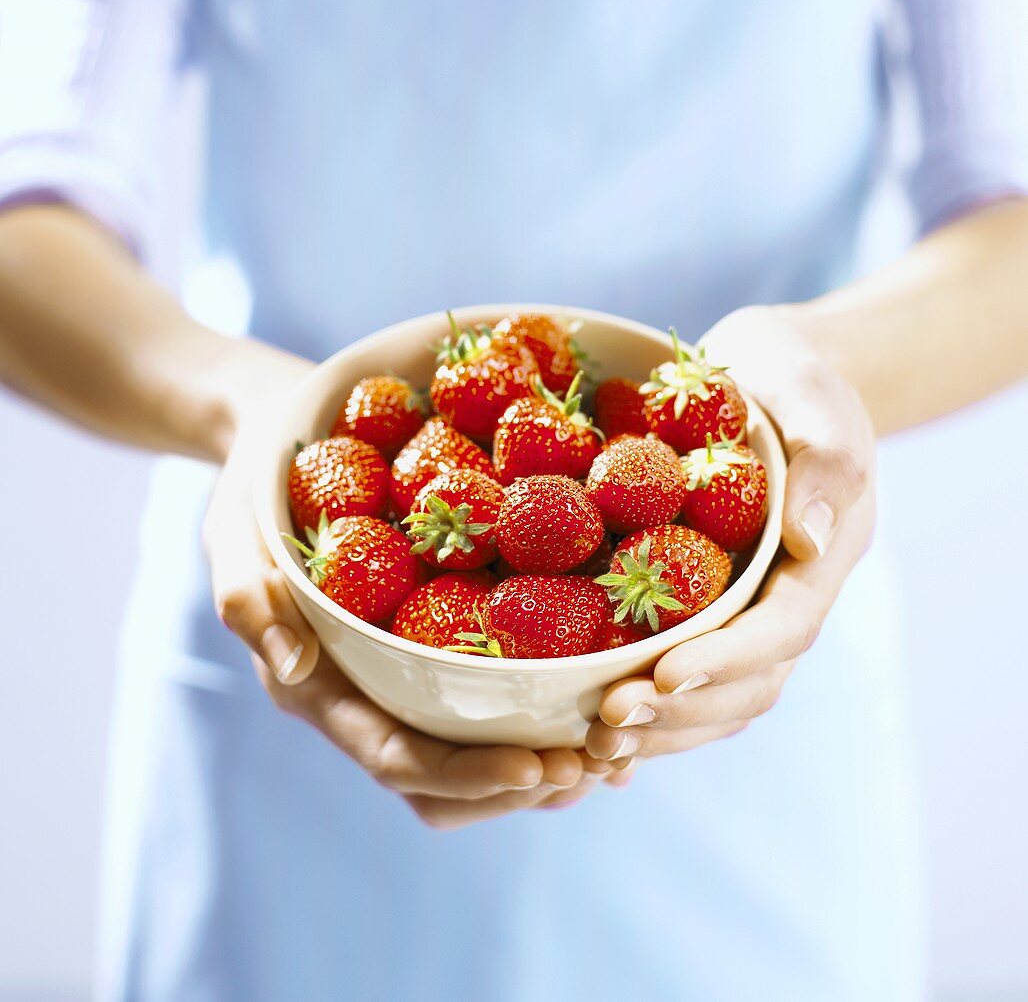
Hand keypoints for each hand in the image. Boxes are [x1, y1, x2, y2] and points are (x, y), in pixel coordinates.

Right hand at [203, 344, 613, 827]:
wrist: (281, 452)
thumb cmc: (257, 491)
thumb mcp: (234, 531)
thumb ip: (249, 596)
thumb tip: (292, 665)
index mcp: (320, 690)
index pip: (396, 755)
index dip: (466, 774)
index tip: (539, 767)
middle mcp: (365, 697)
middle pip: (446, 779)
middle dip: (519, 787)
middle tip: (596, 765)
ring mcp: (399, 676)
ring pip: (474, 753)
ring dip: (543, 764)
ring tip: (614, 752)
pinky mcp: (431, 646)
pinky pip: (489, 699)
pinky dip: (543, 715)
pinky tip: (601, 700)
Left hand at [586, 305, 874, 765]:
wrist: (766, 380)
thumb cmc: (794, 380)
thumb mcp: (816, 399)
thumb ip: (827, 464)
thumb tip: (811, 543)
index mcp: (817, 562)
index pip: (779, 632)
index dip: (725, 662)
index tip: (663, 677)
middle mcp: (783, 602)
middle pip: (744, 686)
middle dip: (678, 714)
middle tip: (605, 724)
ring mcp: (743, 613)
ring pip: (712, 699)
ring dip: (656, 729)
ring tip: (589, 741)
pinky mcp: (700, 610)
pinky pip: (679, 676)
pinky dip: (643, 711)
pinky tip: (587, 733)